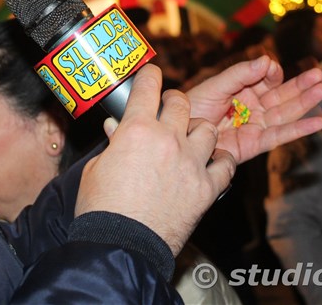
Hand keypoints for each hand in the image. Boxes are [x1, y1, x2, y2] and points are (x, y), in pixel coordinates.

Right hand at [77, 64, 234, 255]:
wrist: (121, 246)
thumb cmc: (102, 210)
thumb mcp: (96, 169)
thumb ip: (112, 145)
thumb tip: (116, 130)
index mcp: (136, 130)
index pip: (147, 87)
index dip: (150, 76)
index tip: (152, 75)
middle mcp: (167, 140)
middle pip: (181, 103)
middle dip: (175, 101)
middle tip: (170, 109)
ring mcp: (191, 163)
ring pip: (208, 130)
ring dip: (200, 130)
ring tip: (192, 139)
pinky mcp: (206, 188)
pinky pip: (225, 164)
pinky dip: (221, 162)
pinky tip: (212, 164)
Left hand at [185, 55, 321, 163]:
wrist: (177, 136)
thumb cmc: (191, 108)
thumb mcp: (215, 85)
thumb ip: (240, 74)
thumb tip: (267, 60)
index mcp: (243, 90)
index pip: (267, 80)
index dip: (273, 74)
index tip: (272, 70)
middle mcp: (252, 108)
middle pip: (282, 96)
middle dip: (301, 86)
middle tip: (320, 76)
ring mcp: (255, 126)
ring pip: (285, 113)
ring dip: (305, 103)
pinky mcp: (254, 145)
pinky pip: (279, 136)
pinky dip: (299, 130)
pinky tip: (317, 122)